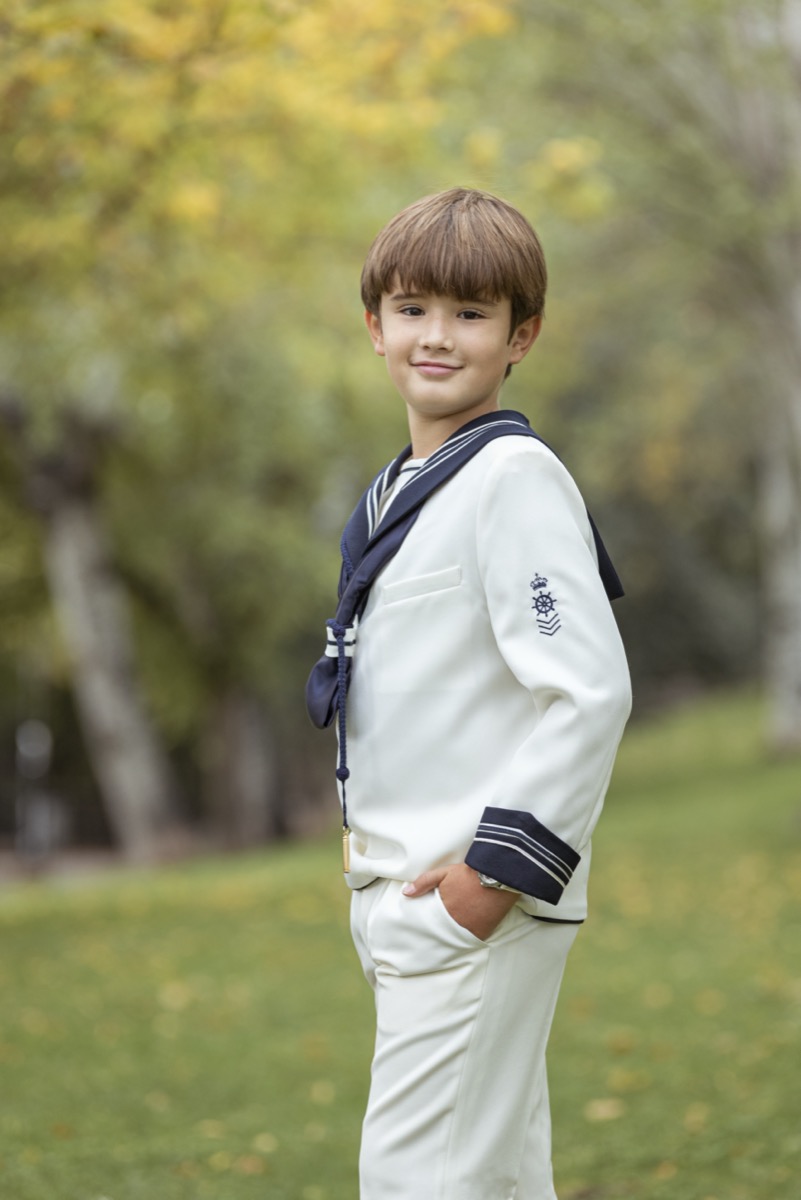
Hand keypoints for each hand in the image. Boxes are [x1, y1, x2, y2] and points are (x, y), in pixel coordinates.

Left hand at [402, 863, 518, 940]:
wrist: (497, 875)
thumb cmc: (469, 873)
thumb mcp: (444, 873)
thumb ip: (424, 882)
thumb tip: (406, 893)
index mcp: (444, 910)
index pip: (430, 923)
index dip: (428, 923)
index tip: (424, 926)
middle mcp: (456, 924)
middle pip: (443, 932)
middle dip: (439, 931)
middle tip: (435, 935)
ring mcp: (470, 930)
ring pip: (456, 937)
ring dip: (452, 935)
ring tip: (449, 932)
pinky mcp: (483, 932)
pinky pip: (471, 939)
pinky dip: (467, 936)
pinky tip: (464, 931)